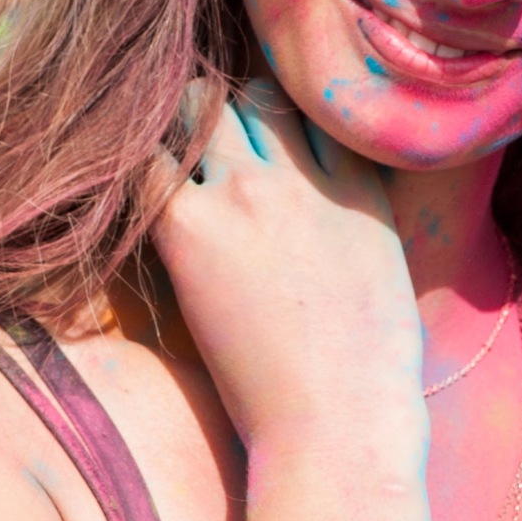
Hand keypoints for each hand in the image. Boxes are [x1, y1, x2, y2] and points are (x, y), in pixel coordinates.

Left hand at [149, 81, 425, 455]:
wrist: (337, 425)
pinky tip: (139, 190)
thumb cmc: (366, 371)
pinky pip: (149, 163)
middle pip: (255, 95)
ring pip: (198, 110)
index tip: (263, 130)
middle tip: (204, 136)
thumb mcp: (383, 263)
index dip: (283, 111)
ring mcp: (244, 194)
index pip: (312, 103)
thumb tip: (319, 196)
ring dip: (181, 124)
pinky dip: (141, 165)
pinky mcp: (189, 227)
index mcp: (357, 184)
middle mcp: (300, 174)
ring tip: (169, 154)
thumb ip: (353, 209)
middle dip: (229, 107)